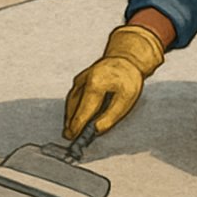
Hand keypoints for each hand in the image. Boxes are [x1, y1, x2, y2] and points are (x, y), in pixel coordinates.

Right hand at [63, 24, 164, 138]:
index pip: (83, 110)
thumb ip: (110, 117)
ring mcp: (80, 79)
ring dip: (70, 115)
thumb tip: (95, 130)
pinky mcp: (79, 80)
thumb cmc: (128, 80)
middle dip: (71, 122)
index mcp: (96, 85)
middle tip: (69, 136)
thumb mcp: (126, 101)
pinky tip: (74, 117)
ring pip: (71, 101)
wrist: (125, 60)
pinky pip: (73, 96)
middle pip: (74, 106)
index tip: (72, 136)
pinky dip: (73, 108)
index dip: (77, 125)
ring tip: (71, 130)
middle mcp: (83, 81)